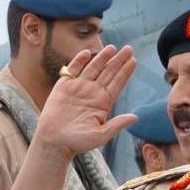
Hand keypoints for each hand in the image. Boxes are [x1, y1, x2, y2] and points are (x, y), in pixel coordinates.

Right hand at [32, 44, 139, 159]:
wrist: (53, 141)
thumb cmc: (77, 141)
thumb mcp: (101, 135)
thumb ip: (117, 124)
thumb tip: (136, 117)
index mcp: (103, 103)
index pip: (117, 84)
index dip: (125, 72)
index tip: (133, 61)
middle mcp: (92, 92)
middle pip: (108, 73)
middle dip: (118, 61)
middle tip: (128, 49)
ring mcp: (78, 87)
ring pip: (93, 68)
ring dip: (102, 58)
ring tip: (112, 48)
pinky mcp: (64, 86)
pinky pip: (73, 70)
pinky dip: (78, 61)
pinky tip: (86, 53)